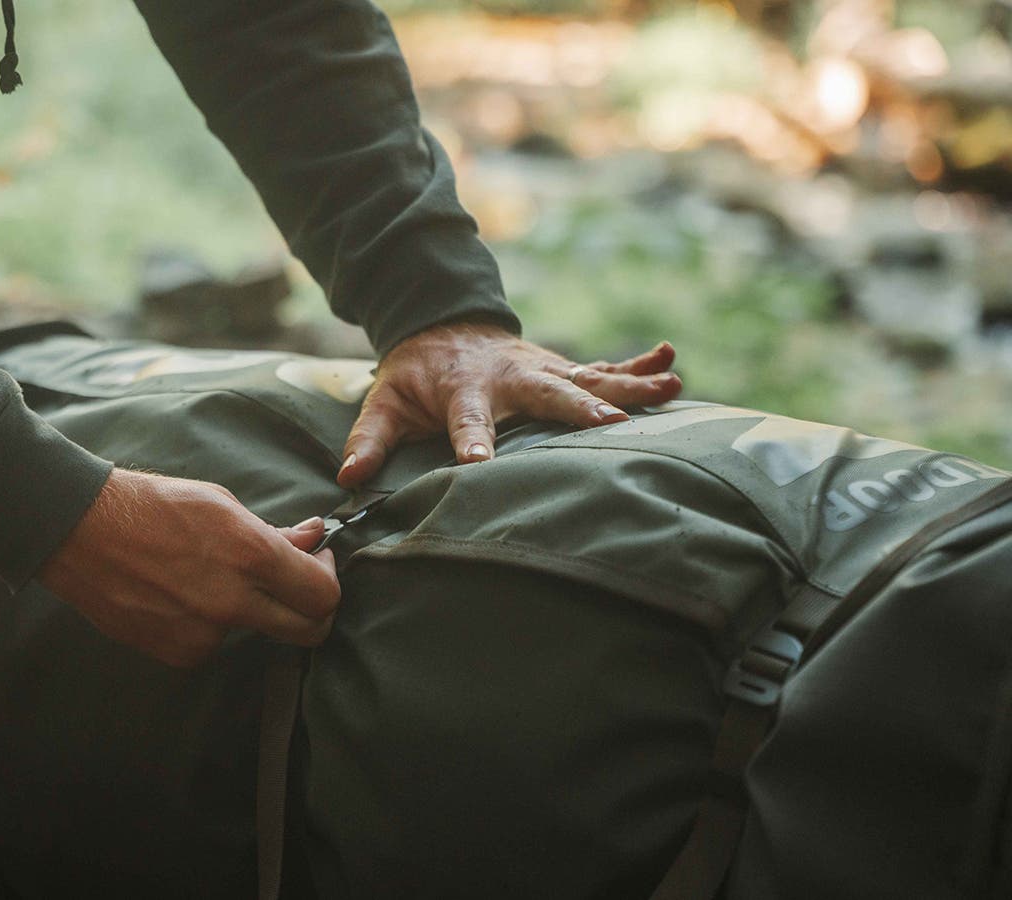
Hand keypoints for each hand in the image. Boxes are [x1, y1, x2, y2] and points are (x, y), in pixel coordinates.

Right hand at [39, 468, 340, 667]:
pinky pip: (213, 642)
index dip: (330, 579)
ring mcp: (203, 635)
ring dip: (249, 609)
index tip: (318, 561)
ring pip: (254, 632)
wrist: (80, 532)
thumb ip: (272, 531)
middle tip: (299, 585)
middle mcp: (231, 603)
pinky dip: (209, 622)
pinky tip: (181, 591)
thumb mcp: (220, 503)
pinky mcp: (176, 653)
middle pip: (307, 630)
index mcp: (249, 556)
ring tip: (209, 573)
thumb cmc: (150, 505)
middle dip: (314, 610)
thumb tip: (312, 538)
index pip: (322, 594)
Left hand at [338, 320, 681, 487]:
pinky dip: (638, 367)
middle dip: (578, 409)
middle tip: (610, 427)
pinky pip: (605, 370)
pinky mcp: (562, 370)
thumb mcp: (384, 402)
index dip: (471, 440)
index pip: (467, 418)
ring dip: (628, 384)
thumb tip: (349, 477)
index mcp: (463, 389)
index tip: (478, 462)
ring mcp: (542, 370)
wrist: (444, 327)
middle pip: (547, 394)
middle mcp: (510, 376)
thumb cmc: (415, 377)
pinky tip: (671, 364)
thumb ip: (369, 438)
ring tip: (670, 385)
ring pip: (589, 378)